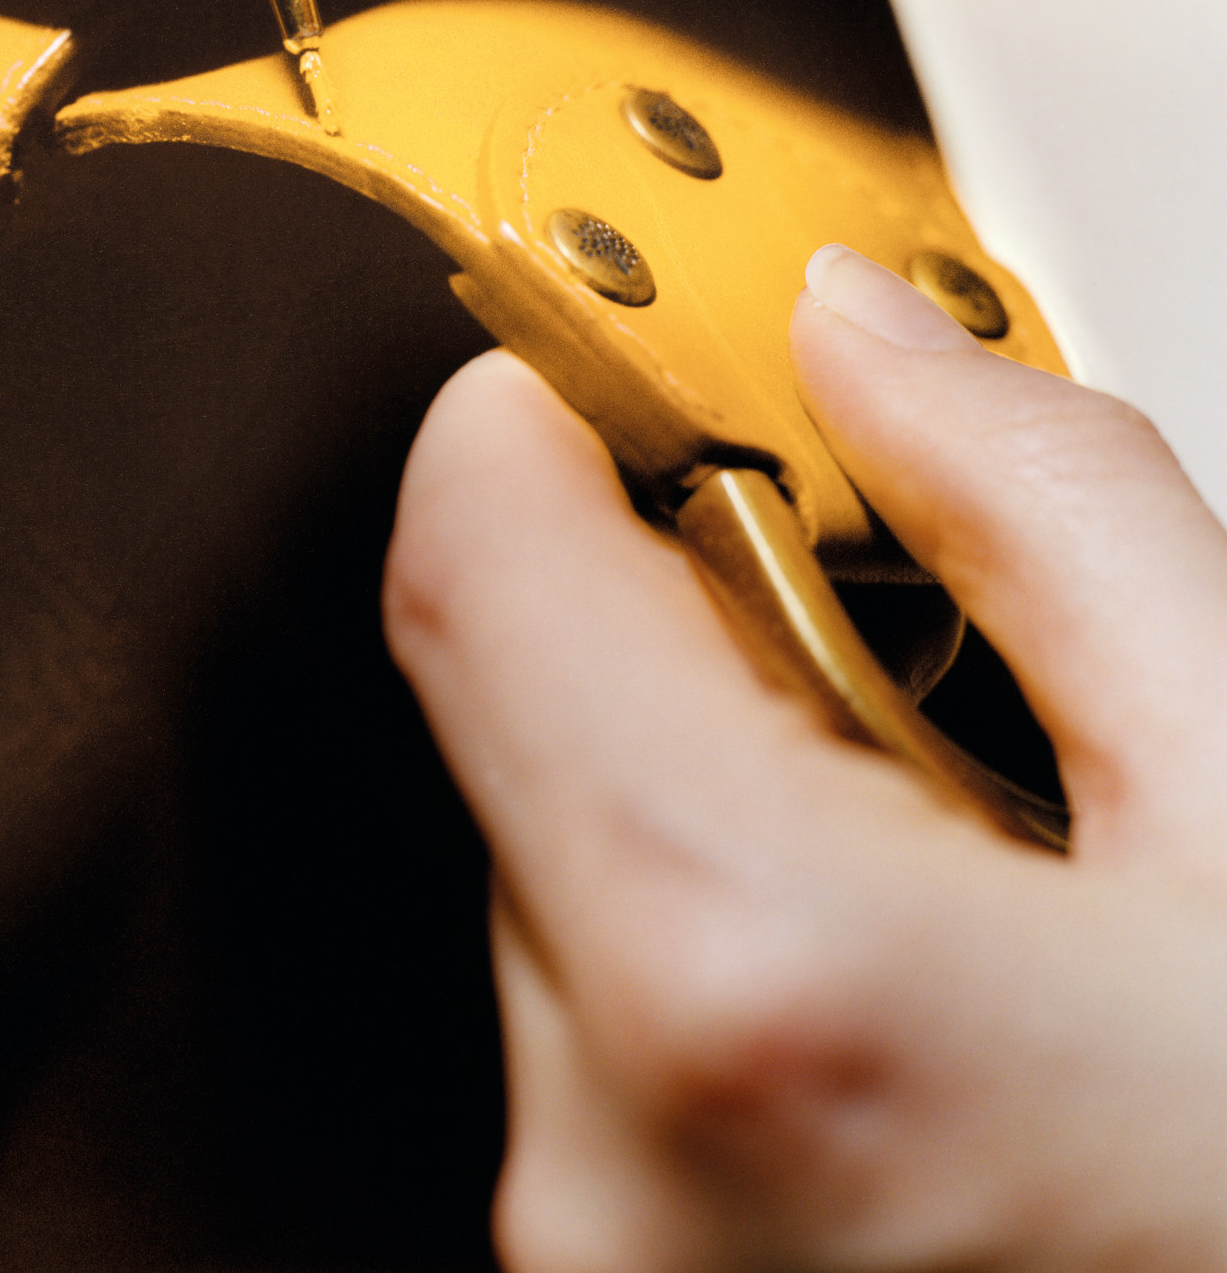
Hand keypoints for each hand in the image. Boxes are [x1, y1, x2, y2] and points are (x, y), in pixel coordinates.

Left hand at [383, 247, 1226, 1269]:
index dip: (539, 409)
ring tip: (978, 886)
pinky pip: (614, 1036)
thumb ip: (1049, 512)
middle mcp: (619, 1163)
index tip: (613, 357)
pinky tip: (929, 1010)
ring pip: (573, 881)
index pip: (474, 566)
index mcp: (764, 984)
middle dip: (686, 619)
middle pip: (528, 720)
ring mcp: (606, 1267)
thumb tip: (870, 342)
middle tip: (894, 627)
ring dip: (727, 801)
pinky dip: (730, 952)